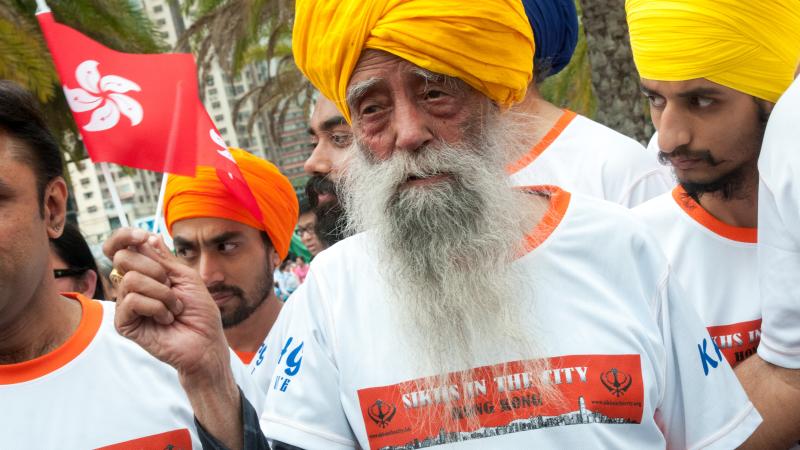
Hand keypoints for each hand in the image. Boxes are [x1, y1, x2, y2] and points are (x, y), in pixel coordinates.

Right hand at [104, 228, 243, 448]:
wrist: (206, 342)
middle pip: (122, 258)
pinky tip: (166, 319)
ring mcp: (125, 304)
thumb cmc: (199, 311)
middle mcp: (130, 286)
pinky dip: (157, 307)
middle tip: (171, 287)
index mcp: (144, 271)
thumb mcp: (186, 276)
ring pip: (131, 280)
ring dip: (163, 293)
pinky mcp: (124, 323)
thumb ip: (164, 258)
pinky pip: (132, 301)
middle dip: (155, 269)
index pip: (118, 247)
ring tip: (173, 308)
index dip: (124, 236)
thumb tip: (148, 236)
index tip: (142, 237)